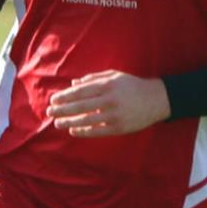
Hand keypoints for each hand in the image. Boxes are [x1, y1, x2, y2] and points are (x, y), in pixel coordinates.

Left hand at [46, 70, 169, 137]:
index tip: (53, 100)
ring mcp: (115, 115)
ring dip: (69, 122)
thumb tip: (73, 84)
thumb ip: (93, 79)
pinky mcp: (119, 127)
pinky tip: (73, 130)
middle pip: (80, 106)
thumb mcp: (114, 76)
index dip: (64, 97)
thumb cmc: (132, 85)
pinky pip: (97, 131)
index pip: (80, 92)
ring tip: (57, 123)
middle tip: (50, 112)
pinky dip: (84, 131)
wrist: (156, 100)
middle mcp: (110, 100)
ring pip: (86, 120)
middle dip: (62, 110)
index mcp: (107, 85)